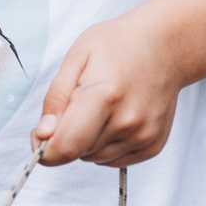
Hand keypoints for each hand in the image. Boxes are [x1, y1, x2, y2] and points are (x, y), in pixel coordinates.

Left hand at [33, 13, 184, 168]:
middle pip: (78, 153)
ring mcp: (144, 135)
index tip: (41, 135)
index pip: (66, 146)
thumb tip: (43, 134)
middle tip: (80, 102)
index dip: (45, 149)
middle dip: (68, 135)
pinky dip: (108, 145)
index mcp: (104, 95)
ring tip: (101, 107)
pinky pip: (115, 160)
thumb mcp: (77, 57)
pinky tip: (116, 117)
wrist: (165, 45)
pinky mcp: (154, 144)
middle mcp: (127, 121)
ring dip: (88, 141)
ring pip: (95, 158)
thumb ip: (56, 98)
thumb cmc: (118, 45)